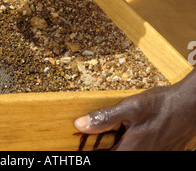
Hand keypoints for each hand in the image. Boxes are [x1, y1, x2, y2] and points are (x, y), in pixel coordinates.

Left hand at [74, 77, 195, 150]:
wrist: (189, 106)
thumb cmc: (161, 106)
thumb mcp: (130, 107)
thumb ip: (105, 118)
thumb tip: (80, 125)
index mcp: (129, 151)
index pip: (103, 156)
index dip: (92, 150)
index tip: (82, 146)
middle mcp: (141, 157)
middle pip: (117, 154)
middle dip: (107, 146)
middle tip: (101, 135)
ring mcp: (153, 156)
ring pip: (127, 152)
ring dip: (120, 143)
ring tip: (117, 132)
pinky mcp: (161, 153)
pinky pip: (141, 151)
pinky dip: (131, 144)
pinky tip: (133, 131)